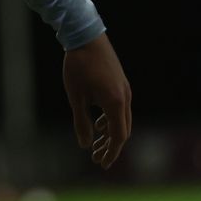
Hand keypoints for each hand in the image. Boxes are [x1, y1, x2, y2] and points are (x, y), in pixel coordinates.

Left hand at [63, 32, 131, 169]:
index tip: (102, 164)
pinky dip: (110, 120)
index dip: (111, 153)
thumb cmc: (78, 66)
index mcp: (115, 103)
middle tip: (97, 158)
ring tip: (95, 145)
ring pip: (122, 119)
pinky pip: (119, 108)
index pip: (118, 136)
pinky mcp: (120, 84)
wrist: (87, 36)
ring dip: (110, 134)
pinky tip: (98, 124)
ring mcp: (125, 90)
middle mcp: (125, 98)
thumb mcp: (76, 97)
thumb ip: (81, 122)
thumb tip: (84, 145)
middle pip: (123, 130)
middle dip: (111, 147)